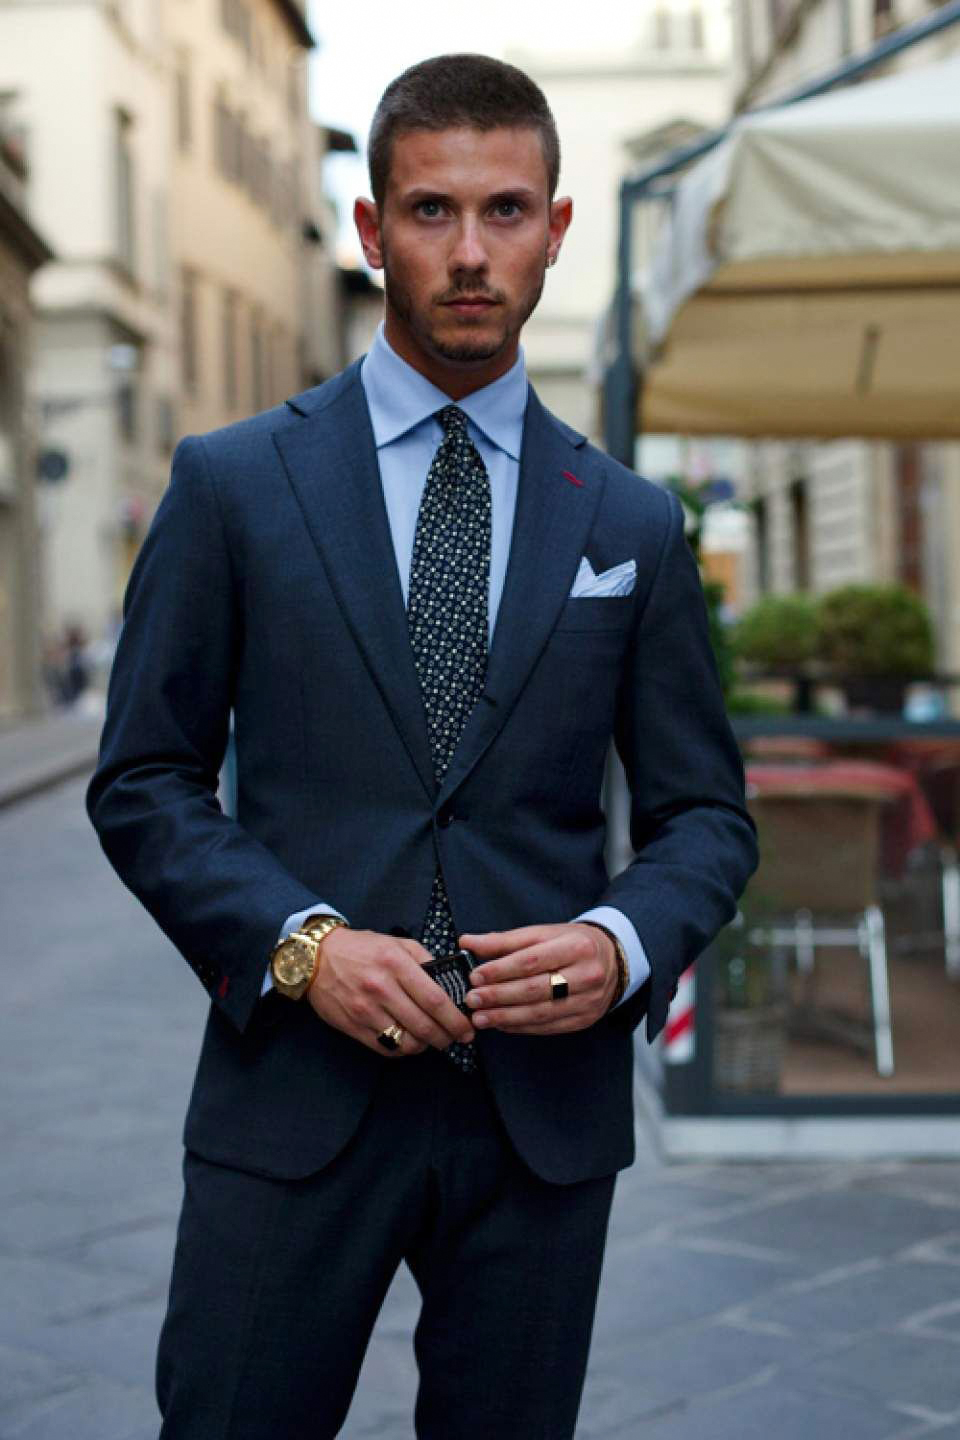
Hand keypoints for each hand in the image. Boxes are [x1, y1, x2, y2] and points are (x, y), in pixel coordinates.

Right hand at [306, 929, 475, 1058]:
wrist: (316, 958)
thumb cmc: (361, 949)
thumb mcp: (397, 943)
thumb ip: (425, 960)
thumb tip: (451, 982)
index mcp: (396, 964)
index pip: (435, 999)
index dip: (456, 1019)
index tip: (467, 1027)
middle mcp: (381, 988)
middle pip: (424, 1026)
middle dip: (447, 1037)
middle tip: (456, 1038)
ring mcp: (366, 1011)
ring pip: (407, 1042)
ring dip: (426, 1045)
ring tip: (432, 1039)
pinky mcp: (354, 1027)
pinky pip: (386, 1048)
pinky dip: (403, 1049)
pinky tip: (409, 1040)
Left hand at [459, 923, 618, 1034]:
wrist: (612, 960)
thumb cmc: (571, 943)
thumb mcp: (543, 933)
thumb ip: (504, 940)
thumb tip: (467, 942)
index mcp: (577, 946)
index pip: (532, 960)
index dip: (501, 970)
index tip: (475, 976)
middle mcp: (587, 975)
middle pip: (536, 989)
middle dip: (499, 996)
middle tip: (472, 999)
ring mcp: (588, 1001)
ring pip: (541, 1013)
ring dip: (506, 1017)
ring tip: (480, 1017)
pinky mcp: (584, 1020)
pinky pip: (548, 1027)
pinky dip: (521, 1027)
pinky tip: (501, 1023)